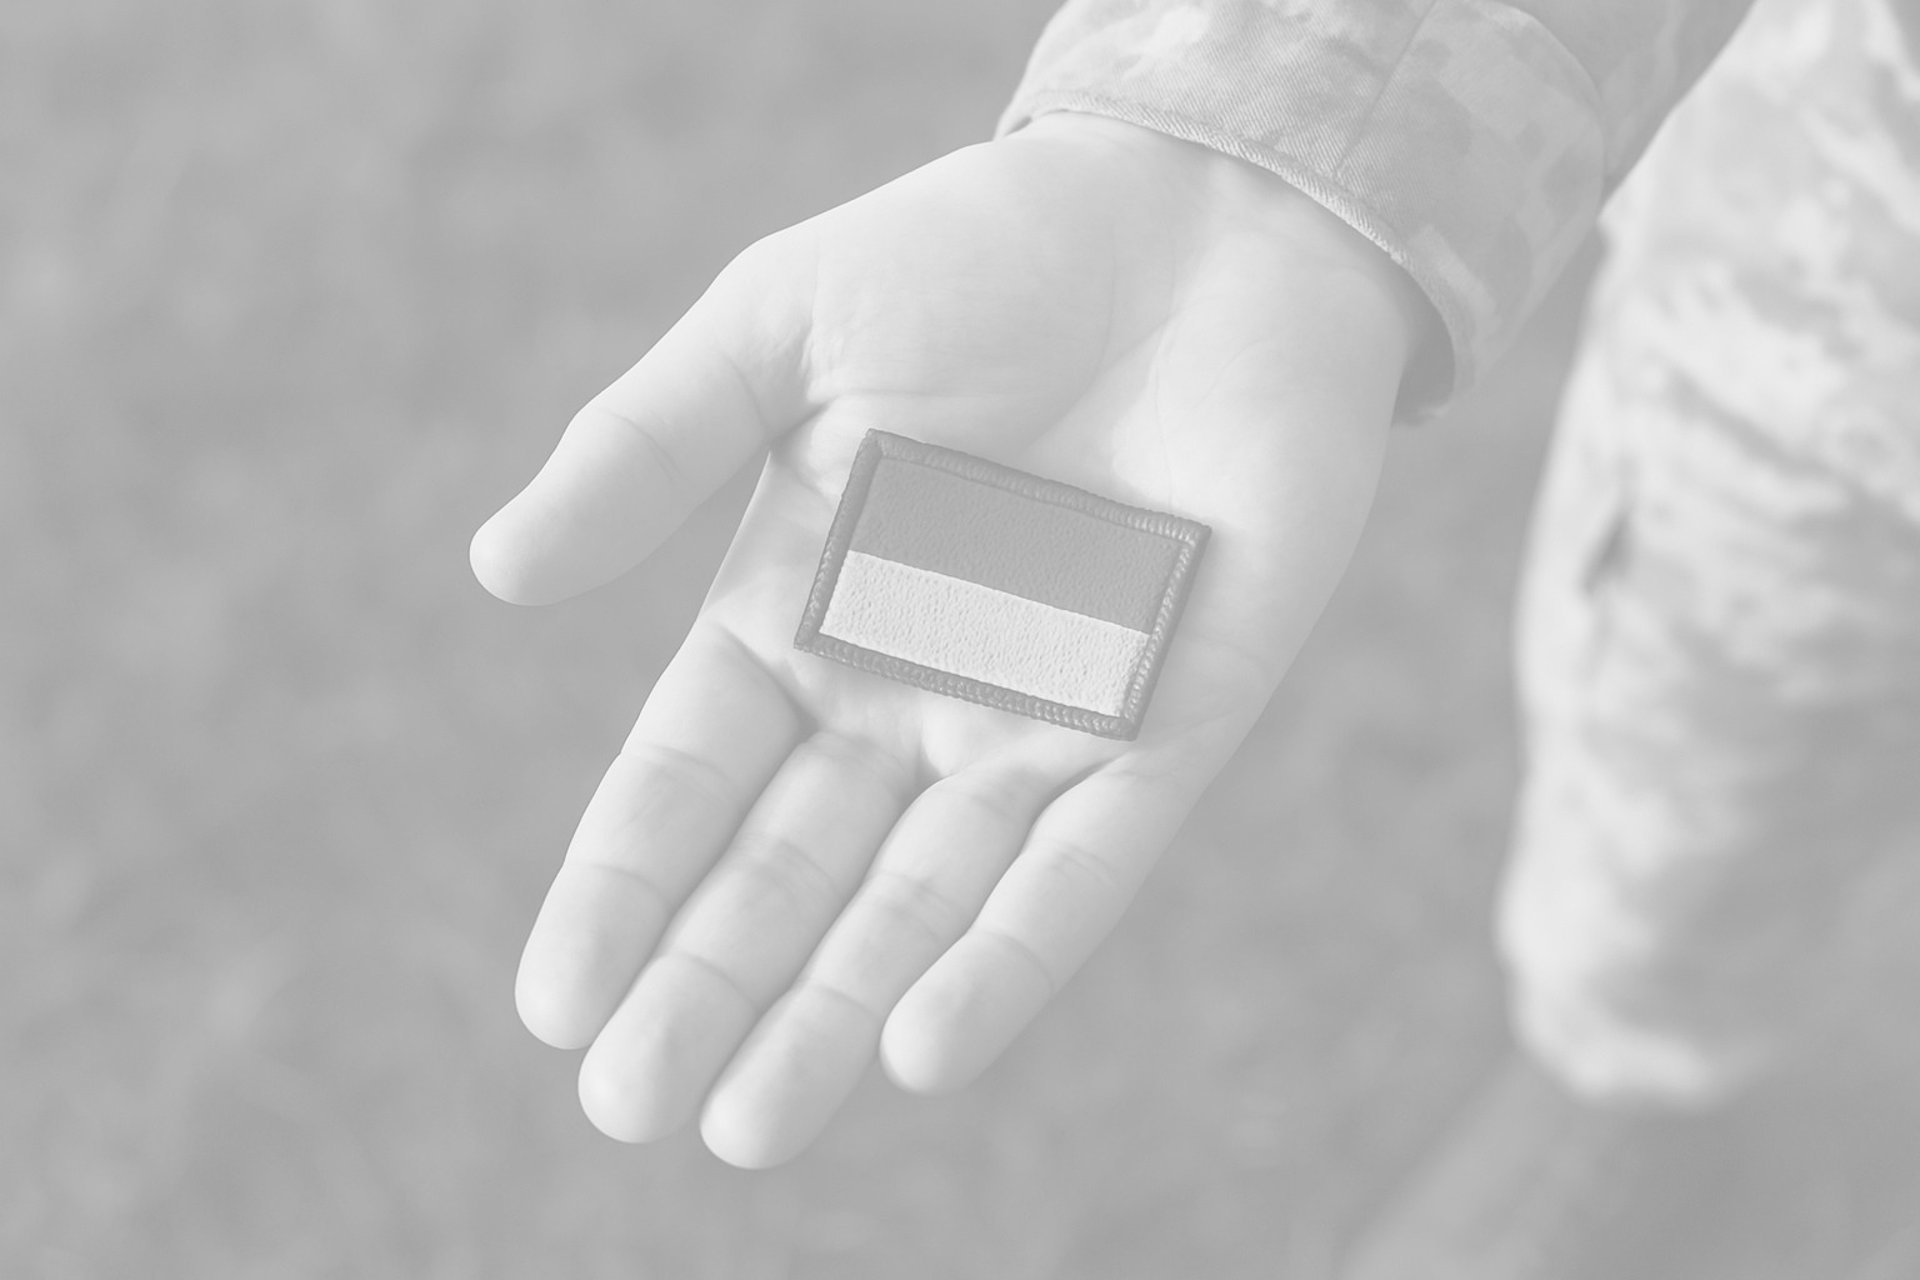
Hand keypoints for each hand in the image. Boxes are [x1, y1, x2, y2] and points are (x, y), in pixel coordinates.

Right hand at [471, 113, 1430, 1166]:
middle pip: (793, 866)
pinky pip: (1083, 864)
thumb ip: (650, 444)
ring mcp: (1038, 716)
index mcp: (805, 605)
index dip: (622, 885)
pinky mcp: (1166, 722)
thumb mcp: (781, 326)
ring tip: (753, 1121)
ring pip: (925, 898)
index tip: (552, 1001)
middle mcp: (911, 687)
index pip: (691, 776)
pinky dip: (1010, 952)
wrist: (1202, 215)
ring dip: (839, 1007)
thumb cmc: (983, 254)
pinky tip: (923, 1045)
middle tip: (631, 1103)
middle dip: (712, 984)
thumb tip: (495, 572)